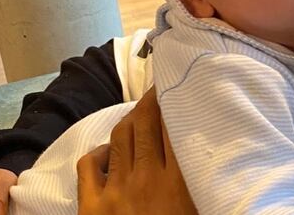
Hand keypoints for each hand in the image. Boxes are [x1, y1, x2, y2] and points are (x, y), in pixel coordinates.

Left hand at [76, 88, 196, 214]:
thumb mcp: (200, 208)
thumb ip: (201, 180)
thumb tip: (205, 153)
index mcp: (177, 184)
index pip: (173, 127)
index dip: (173, 102)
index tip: (179, 89)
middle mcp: (145, 180)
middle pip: (144, 122)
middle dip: (151, 100)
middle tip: (159, 89)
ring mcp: (115, 191)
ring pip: (120, 137)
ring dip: (130, 121)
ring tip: (140, 116)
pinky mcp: (91, 206)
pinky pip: (88, 164)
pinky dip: (99, 152)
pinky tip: (111, 152)